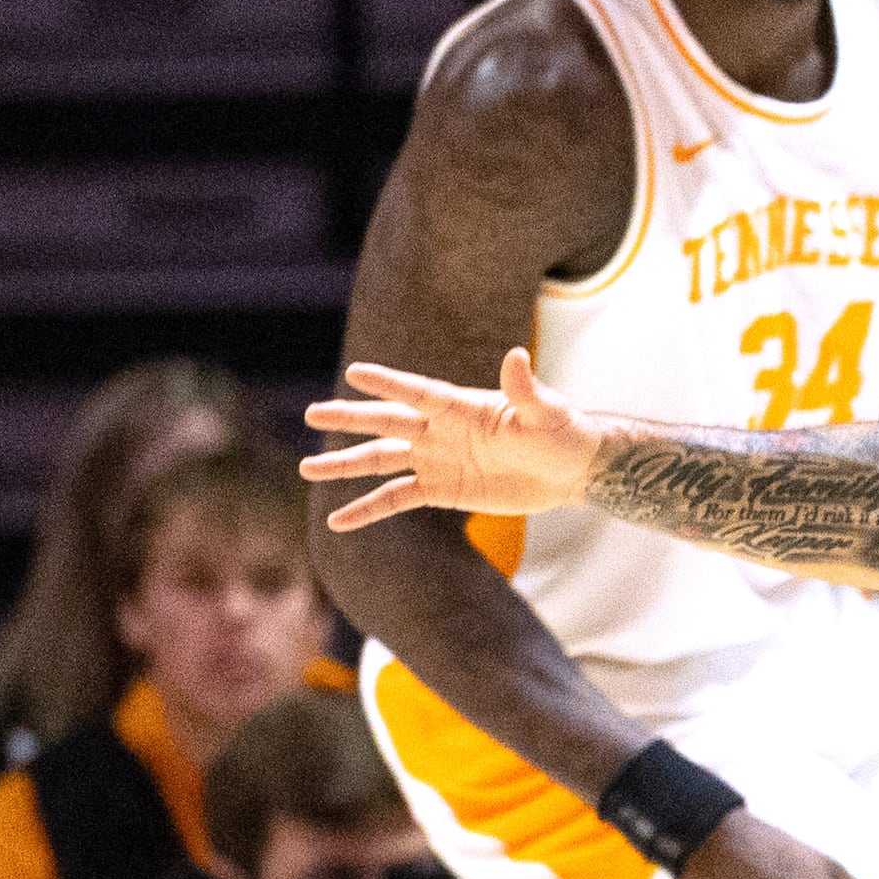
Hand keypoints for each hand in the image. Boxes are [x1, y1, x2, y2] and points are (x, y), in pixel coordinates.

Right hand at [303, 347, 607, 530]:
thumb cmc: (562, 434)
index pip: (419, 393)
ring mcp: (435, 460)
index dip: (390, 384)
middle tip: (312, 414)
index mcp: (461, 407)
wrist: (571, 470)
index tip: (355, 373)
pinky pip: (395, 500)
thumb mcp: (547, 414)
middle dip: (351, 419)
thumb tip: (516, 357)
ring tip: (307, 469)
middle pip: (387, 423)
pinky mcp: (440, 490)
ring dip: (345, 465)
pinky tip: (336, 521)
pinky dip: (367, 510)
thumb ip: (526, 391)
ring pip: (381, 462)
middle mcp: (439, 431)